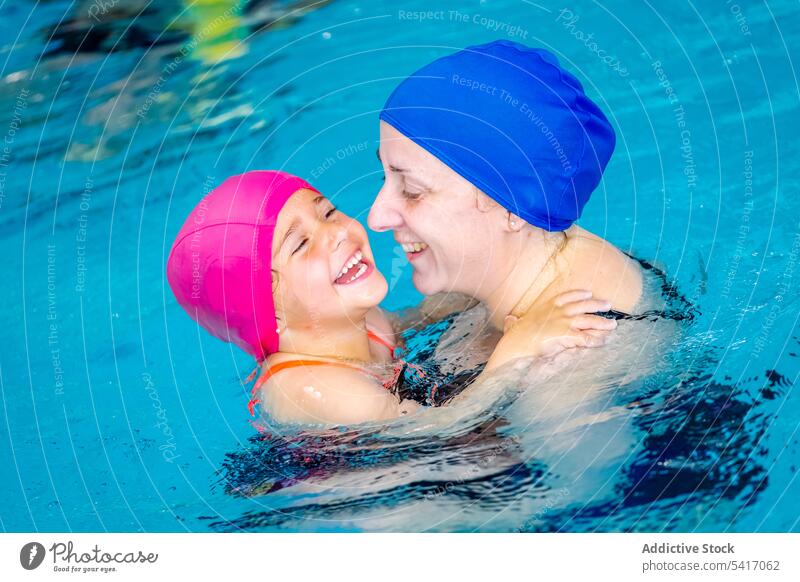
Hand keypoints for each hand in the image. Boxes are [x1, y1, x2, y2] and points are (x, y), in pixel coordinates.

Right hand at [498, 290, 617, 360]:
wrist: (515, 346)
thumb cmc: (513, 339)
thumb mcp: (513, 326)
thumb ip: (513, 322)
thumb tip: (509, 319)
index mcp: (545, 307)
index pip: (565, 297)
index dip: (578, 294)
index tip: (588, 293)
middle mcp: (557, 312)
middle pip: (582, 306)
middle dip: (596, 304)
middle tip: (608, 304)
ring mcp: (563, 322)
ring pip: (588, 320)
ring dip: (602, 322)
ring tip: (613, 324)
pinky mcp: (567, 335)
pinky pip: (587, 337)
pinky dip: (597, 339)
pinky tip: (604, 341)